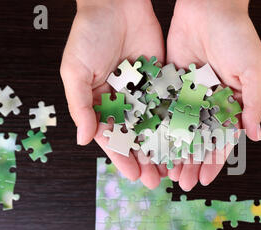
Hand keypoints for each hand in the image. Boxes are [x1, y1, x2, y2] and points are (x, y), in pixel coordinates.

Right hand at [60, 0, 166, 188]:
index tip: (134, 176)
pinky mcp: (161, 81)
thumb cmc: (89, 34)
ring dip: (163, 148)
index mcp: (99, 103)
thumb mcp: (75, 71)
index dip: (123, 158)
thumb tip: (84, 140)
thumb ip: (80, 106)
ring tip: (174, 168)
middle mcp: (123, 102)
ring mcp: (143, 93)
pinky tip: (185, 139)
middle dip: (146, 160)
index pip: (113, 138)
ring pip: (155, 127)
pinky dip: (176, 123)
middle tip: (158, 180)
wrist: (116, 2)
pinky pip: (169, 106)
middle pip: (136, 138)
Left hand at [166, 0, 260, 190]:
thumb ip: (254, 104)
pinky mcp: (170, 83)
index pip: (223, 139)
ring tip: (167, 171)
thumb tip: (256, 136)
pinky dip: (159, 129)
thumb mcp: (254, 71)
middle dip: (192, 162)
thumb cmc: (238, 36)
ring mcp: (189, 95)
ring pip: (180, 130)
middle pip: (199, 140)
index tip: (206, 179)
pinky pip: (164, 110)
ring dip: (174, 152)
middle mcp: (209, 103)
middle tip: (183, 183)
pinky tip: (152, 146)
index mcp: (232, 103)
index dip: (215, 161)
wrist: (210, 5)